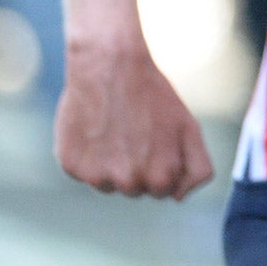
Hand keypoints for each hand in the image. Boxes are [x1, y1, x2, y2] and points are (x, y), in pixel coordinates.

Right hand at [55, 39, 213, 199]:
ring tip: (115, 130)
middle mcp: (126, 183)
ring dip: (111, 165)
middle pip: (134, 190)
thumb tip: (179, 198)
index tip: (157, 141)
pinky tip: (95, 129)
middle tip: (135, 133)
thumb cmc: (154, 97)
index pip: (162, 191)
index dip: (162, 164)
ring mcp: (96, 177)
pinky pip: (82, 172)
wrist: (110, 67)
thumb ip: (196, 167)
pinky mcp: (70, 166)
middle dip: (138, 167)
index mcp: (158, 179)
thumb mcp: (189, 127)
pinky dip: (88, 156)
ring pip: (107, 184)